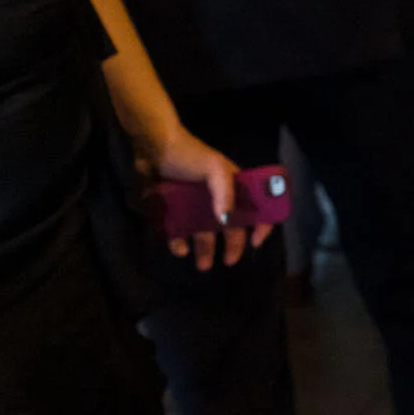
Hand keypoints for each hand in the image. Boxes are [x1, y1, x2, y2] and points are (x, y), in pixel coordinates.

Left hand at [143, 128, 274, 271]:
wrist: (152, 148)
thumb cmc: (188, 156)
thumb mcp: (214, 169)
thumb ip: (225, 193)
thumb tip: (227, 221)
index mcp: (233, 185)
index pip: (256, 206)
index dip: (261, 224)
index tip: (255, 243)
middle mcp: (216, 197)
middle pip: (230, 225)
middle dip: (232, 245)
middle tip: (228, 262)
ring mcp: (194, 204)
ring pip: (204, 232)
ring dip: (205, 250)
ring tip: (202, 266)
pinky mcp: (174, 209)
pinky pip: (179, 231)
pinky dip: (180, 242)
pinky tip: (179, 249)